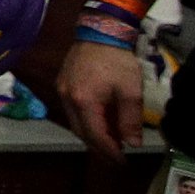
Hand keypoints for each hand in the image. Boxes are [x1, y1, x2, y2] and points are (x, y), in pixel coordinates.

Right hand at [52, 37, 146, 163]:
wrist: (100, 32)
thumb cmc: (117, 60)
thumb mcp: (130, 91)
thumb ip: (130, 119)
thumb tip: (132, 143)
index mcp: (84, 102)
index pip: (95, 136)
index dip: (109, 151)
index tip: (123, 161)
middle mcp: (67, 99)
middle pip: (81, 132)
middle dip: (99, 147)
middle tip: (117, 155)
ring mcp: (62, 91)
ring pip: (75, 122)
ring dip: (92, 134)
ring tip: (111, 139)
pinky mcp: (62, 85)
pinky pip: (72, 111)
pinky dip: (86, 121)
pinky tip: (100, 120)